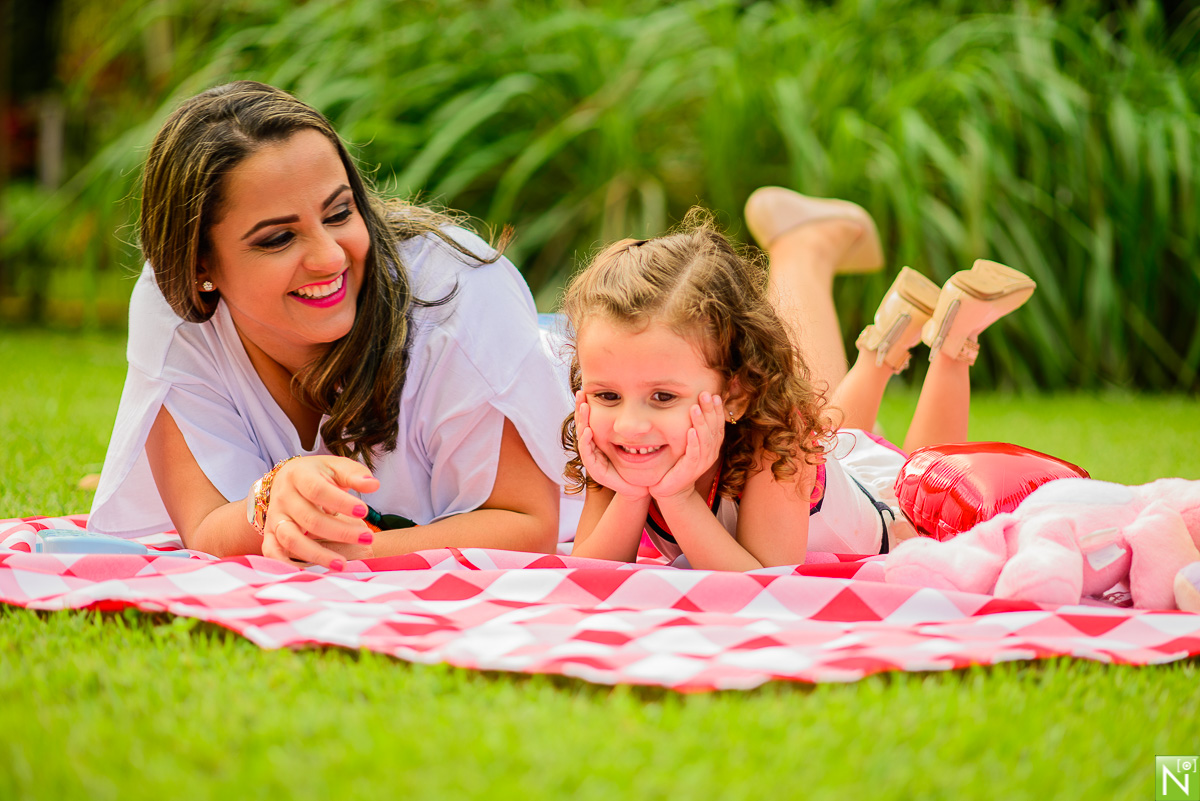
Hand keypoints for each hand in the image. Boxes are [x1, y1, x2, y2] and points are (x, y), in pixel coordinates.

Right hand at [258, 455, 380, 568]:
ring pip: (291, 539)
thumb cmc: (319, 474)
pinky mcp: (270, 533)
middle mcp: (283, 497)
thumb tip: (374, 485)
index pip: (318, 490)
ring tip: (343, 565)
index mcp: (299, 475)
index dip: (341, 502)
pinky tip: (309, 573)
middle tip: (367, 538)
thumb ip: (355, 475)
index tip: (364, 512)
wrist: (287, 479)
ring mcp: (275, 517)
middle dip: (341, 532)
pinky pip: (272, 551)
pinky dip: (285, 564)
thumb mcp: (336, 467)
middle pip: (310, 519)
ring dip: (317, 554)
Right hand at [575, 391, 647, 499]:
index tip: (586, 391)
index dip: (586, 406)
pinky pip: (587, 453)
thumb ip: (634, 427)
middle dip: (581, 409)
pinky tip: (588, 430)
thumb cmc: (637, 465)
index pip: (590, 419)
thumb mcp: (636, 441)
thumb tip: (639, 406)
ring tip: (584, 408)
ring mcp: (593, 458)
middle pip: (583, 424)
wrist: (638, 488)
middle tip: (581, 393)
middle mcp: (594, 448)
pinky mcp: (595, 469)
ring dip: (583, 421)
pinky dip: (586, 441)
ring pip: (583, 437)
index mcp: (600, 440)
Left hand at [650, 392, 725, 501]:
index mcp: (711, 447)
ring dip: (700, 423)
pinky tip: (690, 431)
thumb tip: (693, 407)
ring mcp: (701, 463)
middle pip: (713, 429)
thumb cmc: (678, 465)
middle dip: (710, 410)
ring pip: (705, 440)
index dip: (717, 410)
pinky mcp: (690, 470)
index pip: (717, 426)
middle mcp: (710, 454)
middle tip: (705, 394)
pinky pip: (694, 454)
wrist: (671, 490)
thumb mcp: (688, 445)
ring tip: (695, 408)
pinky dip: (693, 442)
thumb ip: (694, 430)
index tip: (714, 395)